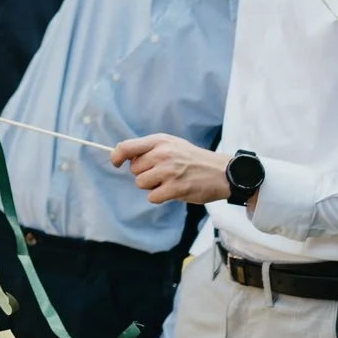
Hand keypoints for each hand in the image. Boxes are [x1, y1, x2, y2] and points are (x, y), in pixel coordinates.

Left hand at [110, 134, 230, 206]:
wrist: (221, 172)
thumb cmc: (193, 159)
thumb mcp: (172, 144)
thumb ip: (149, 148)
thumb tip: (123, 156)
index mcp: (160, 141)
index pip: (126, 147)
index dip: (116, 156)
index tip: (116, 162)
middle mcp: (163, 154)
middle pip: (134, 170)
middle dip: (144, 173)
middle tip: (162, 173)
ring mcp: (169, 171)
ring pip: (141, 183)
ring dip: (152, 186)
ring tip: (169, 181)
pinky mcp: (175, 188)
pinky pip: (152, 197)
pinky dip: (160, 197)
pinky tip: (173, 190)